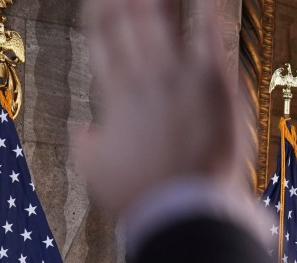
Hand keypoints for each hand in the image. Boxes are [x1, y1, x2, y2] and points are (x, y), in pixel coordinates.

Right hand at [76, 0, 243, 214]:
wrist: (185, 209)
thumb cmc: (143, 197)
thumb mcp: (98, 174)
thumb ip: (86, 146)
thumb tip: (82, 131)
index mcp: (115, 95)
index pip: (103, 41)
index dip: (101, 13)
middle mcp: (143, 77)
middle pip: (129, 20)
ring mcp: (178, 77)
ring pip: (162, 18)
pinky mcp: (214, 83)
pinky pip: (209, 35)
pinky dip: (207, 10)